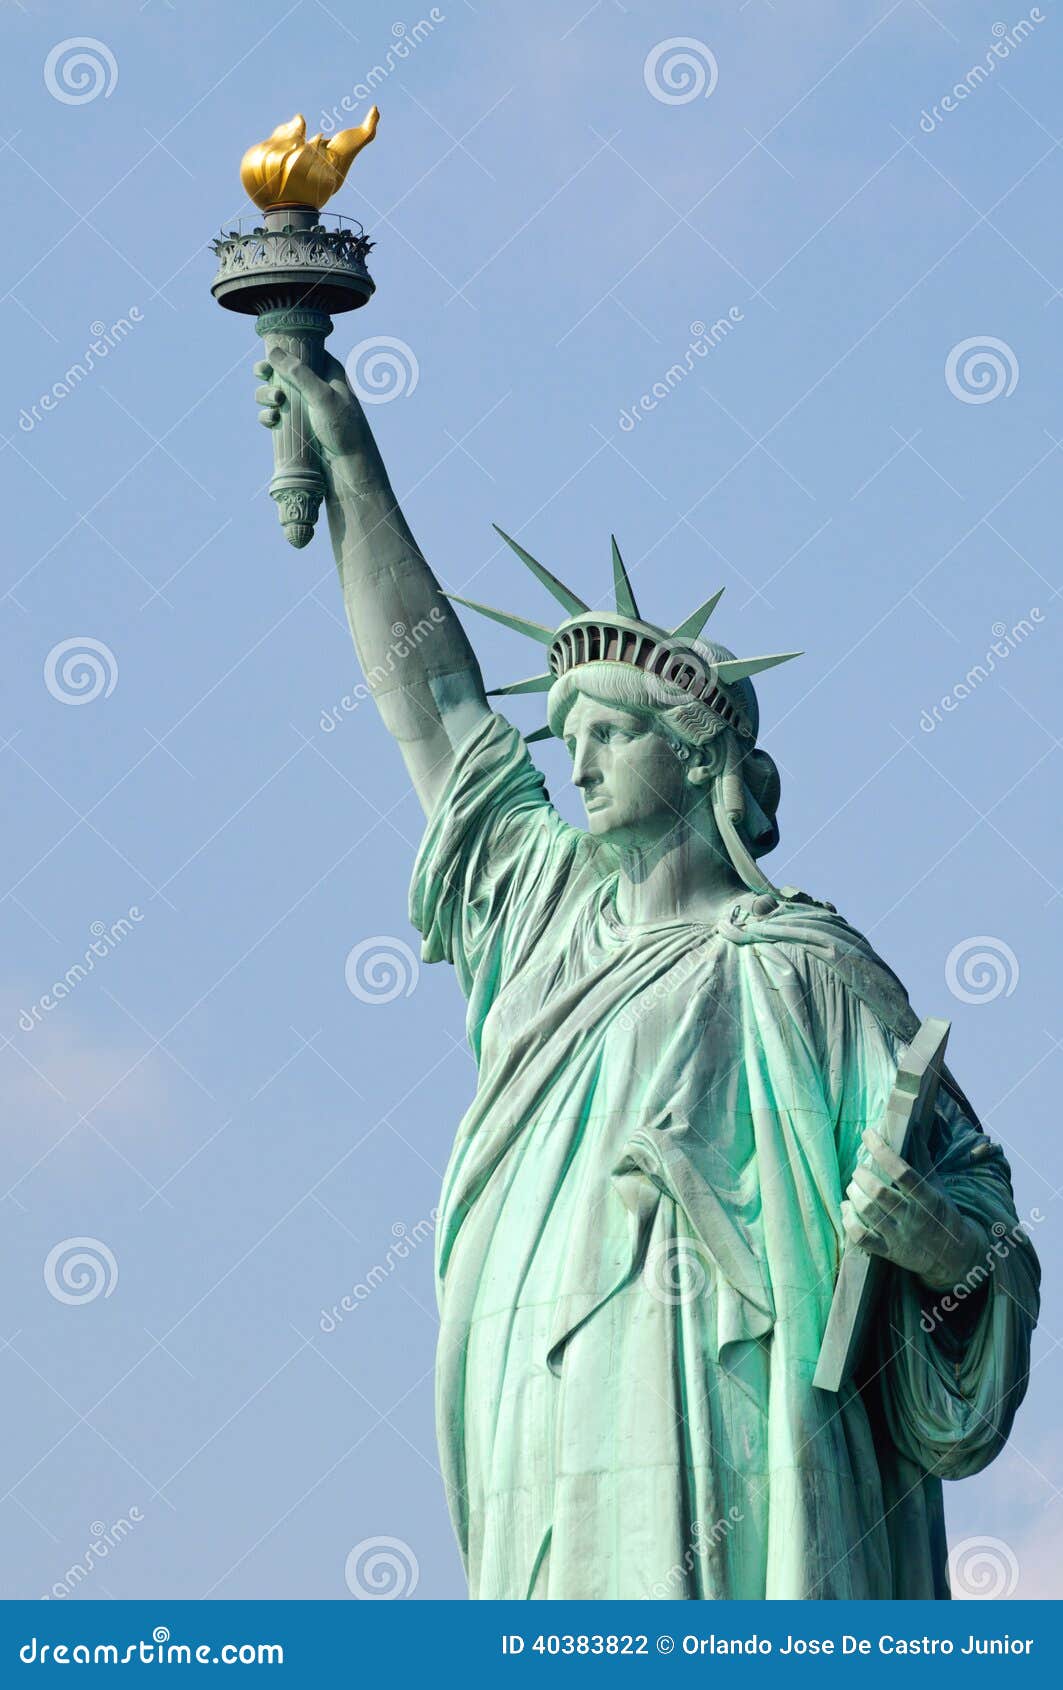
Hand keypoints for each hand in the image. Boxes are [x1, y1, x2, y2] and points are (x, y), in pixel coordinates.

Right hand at [253, 348, 374, 462]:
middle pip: (282, 371)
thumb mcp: (322, 396)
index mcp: (327, 371)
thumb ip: (298, 373)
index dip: (281, 353)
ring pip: (274, 393)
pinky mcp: (296, 426)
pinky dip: (268, 416)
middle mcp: (315, 386)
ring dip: (266, 396)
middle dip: (269, 375)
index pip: (300, 351)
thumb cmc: (343, 429)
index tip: (267, 359)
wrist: (349, 467)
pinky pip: (274, 415)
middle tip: (264, 377)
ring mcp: (304, 407)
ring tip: (275, 405)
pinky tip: (272, 420)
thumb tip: (272, 351)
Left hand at [841, 1126, 986, 1291]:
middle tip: (860, 1168)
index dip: (882, 1150)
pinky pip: (861, 1237)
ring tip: (853, 1184)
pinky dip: (848, 1220)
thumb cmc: (942, 1213)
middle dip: (862, 1175)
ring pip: (868, 1211)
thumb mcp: (937, 1186)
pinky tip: (846, 1207)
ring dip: (854, 1193)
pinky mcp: (888, 1252)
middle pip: (879, 1193)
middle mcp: (913, 1218)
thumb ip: (921, 1158)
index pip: (903, 1172)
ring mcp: (899, 1237)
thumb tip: (912, 1125)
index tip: (868, 1134)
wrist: (954, 1256)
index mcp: (928, 1199)